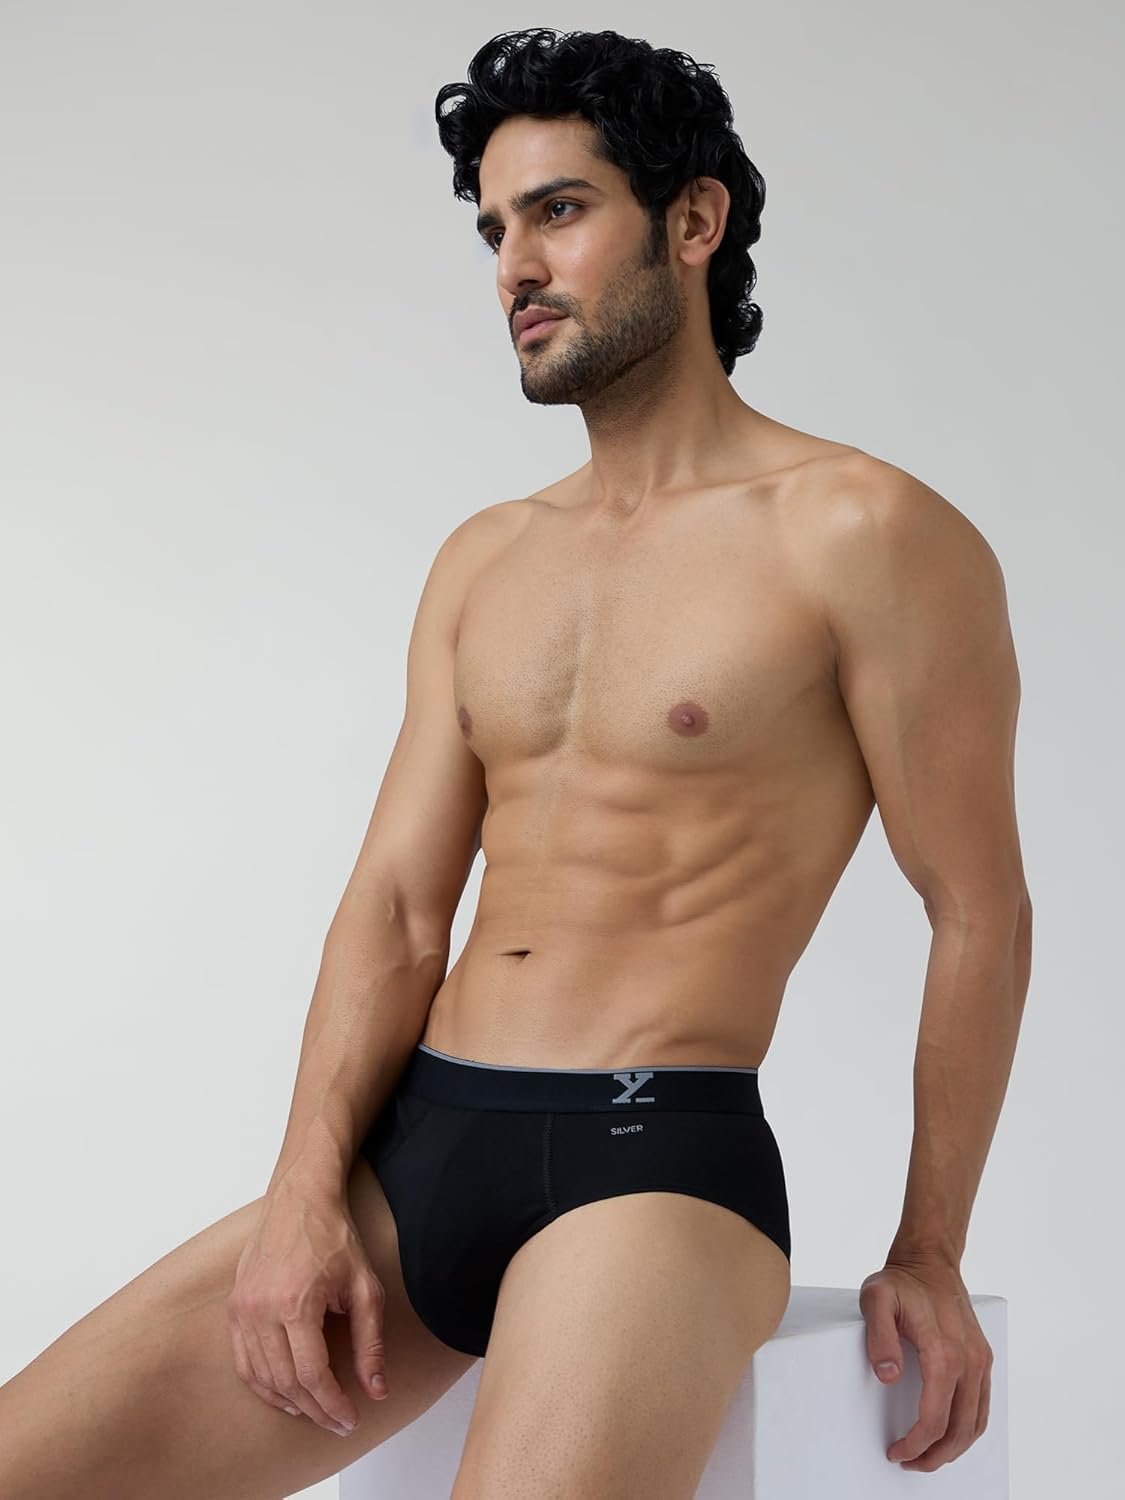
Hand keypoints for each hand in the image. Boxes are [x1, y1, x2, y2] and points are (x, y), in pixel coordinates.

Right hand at [225, 1175, 388, 1435]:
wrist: (300, 1199)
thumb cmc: (334, 1238)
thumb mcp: (365, 1287)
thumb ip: (370, 1341)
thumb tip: (377, 1390)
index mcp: (296, 1304)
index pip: (312, 1375)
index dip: (332, 1404)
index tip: (349, 1420)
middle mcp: (262, 1310)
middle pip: (286, 1382)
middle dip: (315, 1409)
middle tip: (336, 1422)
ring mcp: (243, 1309)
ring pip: (262, 1377)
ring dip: (289, 1402)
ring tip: (315, 1411)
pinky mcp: (234, 1306)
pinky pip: (243, 1361)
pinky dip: (262, 1385)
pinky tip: (284, 1394)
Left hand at [859, 1256, 992, 1471]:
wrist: (930, 1260)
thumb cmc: (901, 1281)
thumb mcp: (876, 1300)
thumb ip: (879, 1338)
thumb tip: (888, 1377)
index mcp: (943, 1352)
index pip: (935, 1418)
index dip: (916, 1444)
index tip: (896, 1452)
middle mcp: (969, 1360)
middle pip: (959, 1430)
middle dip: (935, 1455)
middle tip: (909, 1463)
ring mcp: (980, 1360)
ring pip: (976, 1423)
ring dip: (954, 1448)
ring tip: (928, 1456)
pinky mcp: (983, 1357)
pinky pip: (983, 1405)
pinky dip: (968, 1428)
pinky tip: (950, 1433)